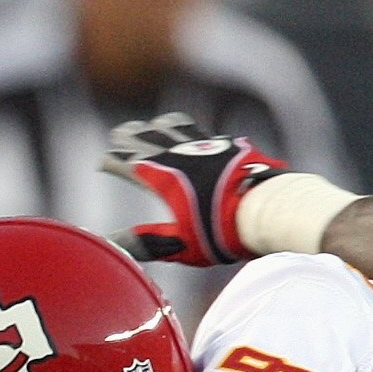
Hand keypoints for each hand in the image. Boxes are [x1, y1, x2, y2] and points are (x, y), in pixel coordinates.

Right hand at [103, 114, 287, 269]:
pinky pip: (203, 132)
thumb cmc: (222, 231)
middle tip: (118, 135)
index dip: (112, 162)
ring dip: (158, 126)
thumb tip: (110, 245)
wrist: (269, 208)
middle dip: (128, 137)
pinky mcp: (229, 146)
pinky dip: (190, 132)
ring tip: (153, 126)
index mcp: (162, 179)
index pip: (127, 163)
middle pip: (146, 138)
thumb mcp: (180, 245)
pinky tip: (194, 138)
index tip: (103, 163)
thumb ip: (145, 242)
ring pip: (174, 126)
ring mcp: (206, 147)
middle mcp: (180, 157)